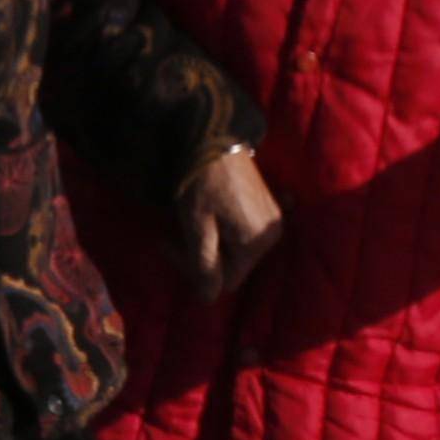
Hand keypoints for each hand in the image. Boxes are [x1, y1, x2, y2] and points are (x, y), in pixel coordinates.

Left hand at [175, 144, 284, 300]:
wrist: (215, 138)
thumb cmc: (202, 183)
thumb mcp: (197, 227)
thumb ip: (204, 265)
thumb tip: (208, 301)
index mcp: (257, 243)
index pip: (225, 280)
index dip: (193, 271)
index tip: (168, 245)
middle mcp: (272, 235)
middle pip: (231, 266)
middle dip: (198, 256)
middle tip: (169, 236)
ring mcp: (271, 220)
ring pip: (234, 250)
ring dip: (208, 243)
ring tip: (186, 222)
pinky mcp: (266, 207)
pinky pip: (241, 233)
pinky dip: (220, 230)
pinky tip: (206, 216)